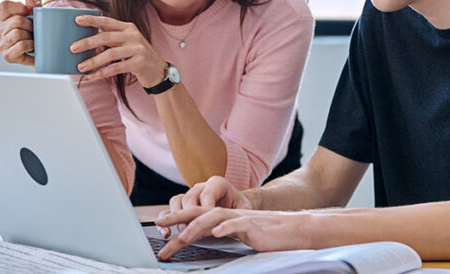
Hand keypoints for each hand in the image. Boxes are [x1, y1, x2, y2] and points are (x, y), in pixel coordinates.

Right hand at [0, 0, 40, 65]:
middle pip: (16, 21)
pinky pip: (22, 45)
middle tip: (34, 30)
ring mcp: (2, 44)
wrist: (45, 49)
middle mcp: (0, 31)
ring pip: (17, 33)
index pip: (5, 5)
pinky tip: (33, 47)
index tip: (28, 13)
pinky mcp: (8, 56)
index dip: (20, 7)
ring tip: (33, 39)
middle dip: (30, 24)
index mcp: (3, 18)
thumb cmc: (37, 28)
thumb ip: (34, 0)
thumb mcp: (37, 10)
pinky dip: (31, 45)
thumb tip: (30, 2)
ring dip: (30, 36)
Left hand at [70, 16, 167, 86]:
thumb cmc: (138, 56)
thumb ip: (112, 38)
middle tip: (73, 48)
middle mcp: (133, 36)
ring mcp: (138, 49)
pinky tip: (92, 76)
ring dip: (93, 61)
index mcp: (129, 28)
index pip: (108, 21)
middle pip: (106, 37)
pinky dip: (101, 73)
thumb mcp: (128, 42)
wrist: (159, 71)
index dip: (92, 20)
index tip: (77, 20)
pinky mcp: (139, 63)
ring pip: (110, 54)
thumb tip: (87, 39)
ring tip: (80, 67)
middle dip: (87, 42)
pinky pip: (116, 68)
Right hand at [155, 176, 252, 237]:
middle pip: (190, 197)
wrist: (236, 207)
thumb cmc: (240, 209)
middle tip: (191, 228)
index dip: (206, 208)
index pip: (208, 194)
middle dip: (189, 214)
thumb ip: (239, 214)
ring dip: (174, 216)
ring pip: (176, 201)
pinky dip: (166, 220)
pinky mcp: (183, 206)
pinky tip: (165, 233)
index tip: (207, 222)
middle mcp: (201, 187)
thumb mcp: (244, 209)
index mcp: (217, 183)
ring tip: (177, 230)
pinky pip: (169, 210)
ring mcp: (191, 196)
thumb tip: (234, 224)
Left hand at [155, 207, 315, 260]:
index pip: (194, 215)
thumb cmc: (265, 234)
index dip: (176, 219)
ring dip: (195, 226)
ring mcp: (239, 218)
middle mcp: (227, 213)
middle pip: (197, 212)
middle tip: (158, 224)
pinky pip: (237, 224)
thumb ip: (221, 232)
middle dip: (176, 217)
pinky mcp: (252, 225)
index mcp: (222, 216)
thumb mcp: (238, 233)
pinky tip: (216, 233)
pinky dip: (225, 228)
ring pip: (213, 217)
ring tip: (181, 237)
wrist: (291, 230)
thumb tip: (204, 236)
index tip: (159, 227)